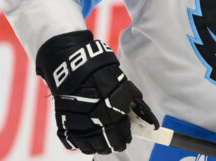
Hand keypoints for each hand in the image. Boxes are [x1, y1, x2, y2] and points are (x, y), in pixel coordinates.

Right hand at [36, 30, 158, 154]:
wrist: (77, 67)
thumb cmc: (105, 76)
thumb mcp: (125, 89)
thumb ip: (136, 107)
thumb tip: (151, 123)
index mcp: (112, 113)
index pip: (120, 135)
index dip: (124, 139)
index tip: (126, 139)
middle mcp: (95, 121)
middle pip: (105, 144)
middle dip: (112, 145)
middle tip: (116, 145)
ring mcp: (77, 124)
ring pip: (88, 146)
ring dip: (97, 147)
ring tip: (102, 146)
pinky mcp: (63, 123)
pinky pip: (72, 141)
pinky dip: (80, 143)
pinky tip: (86, 142)